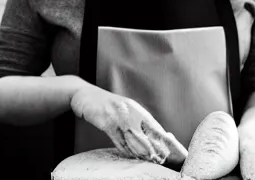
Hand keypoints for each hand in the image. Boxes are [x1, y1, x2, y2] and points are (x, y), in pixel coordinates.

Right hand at [70, 85, 187, 164]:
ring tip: (151, 159)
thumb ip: (134, 121)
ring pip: (133, 135)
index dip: (161, 137)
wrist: (84, 95)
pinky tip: (130, 155)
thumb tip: (148, 136)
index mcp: (135, 108)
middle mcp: (129, 110)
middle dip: (155, 144)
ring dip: (142, 148)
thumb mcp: (122, 111)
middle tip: (162, 157)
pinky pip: (117, 136)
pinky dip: (124, 147)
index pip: (152, 124)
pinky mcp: (105, 120)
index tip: (170, 147)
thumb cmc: (105, 106)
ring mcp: (117, 115)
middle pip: (145, 130)